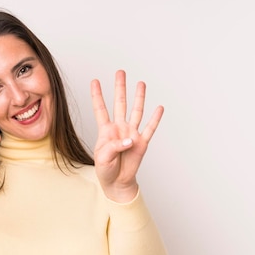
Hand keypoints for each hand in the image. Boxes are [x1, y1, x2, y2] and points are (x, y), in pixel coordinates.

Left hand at [91, 70, 163, 202]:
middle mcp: (119, 128)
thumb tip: (129, 139)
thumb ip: (114, 146)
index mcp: (106, 130)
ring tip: (140, 83)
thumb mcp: (102, 157)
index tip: (95, 81)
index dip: (97, 95)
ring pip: (136, 111)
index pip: (100, 109)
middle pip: (120, 104)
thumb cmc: (106, 169)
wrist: (117, 182)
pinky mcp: (142, 143)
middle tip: (120, 72)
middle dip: (120, 88)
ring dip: (138, 97)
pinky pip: (150, 128)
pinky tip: (159, 107)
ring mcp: (131, 133)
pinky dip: (155, 119)